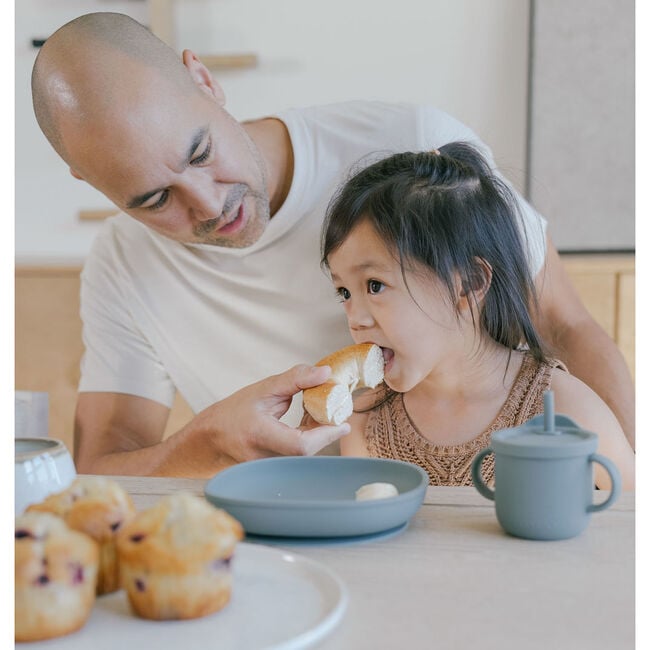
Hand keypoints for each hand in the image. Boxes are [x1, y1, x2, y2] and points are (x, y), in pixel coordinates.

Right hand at [201, 364, 350, 462]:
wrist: (211, 437)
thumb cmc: (234, 412)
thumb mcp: (263, 389)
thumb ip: (295, 379)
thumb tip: (325, 373)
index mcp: (260, 435)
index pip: (301, 444)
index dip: (326, 435)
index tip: (343, 423)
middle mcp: (264, 458)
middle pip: (308, 450)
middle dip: (327, 431)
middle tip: (339, 411)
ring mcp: (269, 468)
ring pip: (305, 455)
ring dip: (319, 435)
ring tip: (321, 413)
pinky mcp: (274, 471)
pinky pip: (298, 457)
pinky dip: (309, 440)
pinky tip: (309, 424)